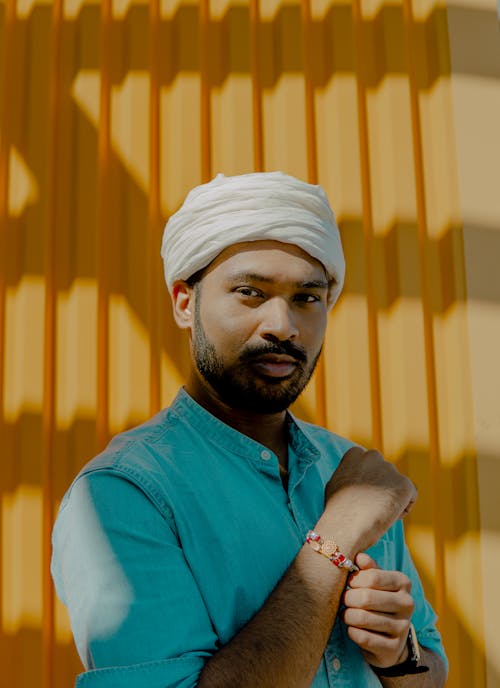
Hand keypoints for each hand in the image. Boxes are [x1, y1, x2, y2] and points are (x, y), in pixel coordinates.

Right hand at [324, 447, 416, 547]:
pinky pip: (410, 497)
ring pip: (397, 485)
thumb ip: (349, 475)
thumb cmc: (336, 511)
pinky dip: (402, 508)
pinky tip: (389, 517)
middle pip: (385, 473)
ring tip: (377, 514)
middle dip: (382, 487)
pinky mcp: (404, 484)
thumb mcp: (336, 484)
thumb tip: (356, 478)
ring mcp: (389, 469)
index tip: (361, 496)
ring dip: (391, 498)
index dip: (367, 481)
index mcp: (355, 454)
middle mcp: (373, 456)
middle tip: (372, 507)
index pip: (370, 463)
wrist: (345, 524)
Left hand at [342, 553, 413, 667]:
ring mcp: (402, 627)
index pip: (372, 577)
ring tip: (347, 614)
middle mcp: (407, 604)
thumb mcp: (375, 582)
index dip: (354, 580)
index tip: (349, 584)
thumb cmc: (378, 602)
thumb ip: (367, 568)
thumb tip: (359, 556)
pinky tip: (353, 629)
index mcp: (403, 582)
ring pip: (362, 618)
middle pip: (366, 597)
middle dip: (348, 599)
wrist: (390, 640)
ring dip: (347, 616)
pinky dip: (351, 632)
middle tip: (344, 601)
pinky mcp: (393, 648)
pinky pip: (362, 637)